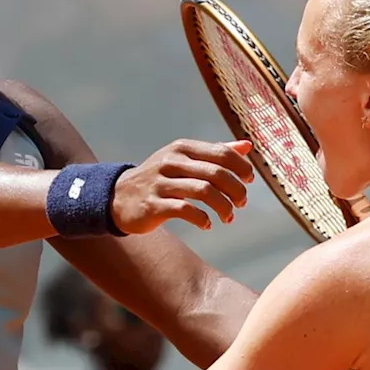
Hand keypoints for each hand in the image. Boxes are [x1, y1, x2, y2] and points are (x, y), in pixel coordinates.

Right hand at [113, 139, 254, 233]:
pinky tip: (206, 224)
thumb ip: (215, 152)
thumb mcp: (184, 160)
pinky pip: (185, 210)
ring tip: (228, 217)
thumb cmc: (160, 178)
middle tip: (242, 202)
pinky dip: (202, 219)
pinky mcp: (153, 205)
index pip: (221, 153)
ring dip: (223, 207)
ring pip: (204, 191)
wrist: (119, 197)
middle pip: (216, 172)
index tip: (249, 181)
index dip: (241, 168)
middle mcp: (171, 162)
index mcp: (182, 148)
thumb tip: (247, 146)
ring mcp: (160, 183)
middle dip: (236, 190)